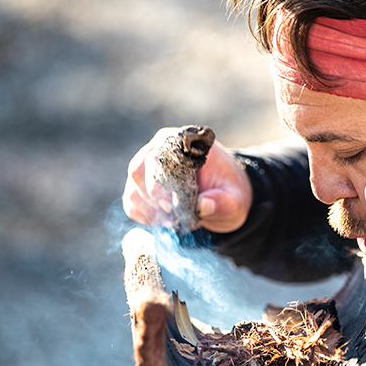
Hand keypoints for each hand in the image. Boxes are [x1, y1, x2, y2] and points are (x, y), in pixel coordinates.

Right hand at [122, 128, 252, 232]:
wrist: (226, 197)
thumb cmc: (229, 191)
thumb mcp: (234, 199)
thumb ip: (222, 202)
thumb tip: (204, 205)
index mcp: (182, 142)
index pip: (159, 154)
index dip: (160, 180)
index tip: (172, 204)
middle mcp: (158, 150)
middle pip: (139, 171)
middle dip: (154, 199)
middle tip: (173, 215)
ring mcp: (146, 169)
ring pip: (133, 189)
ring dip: (150, 210)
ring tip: (173, 221)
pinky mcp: (142, 188)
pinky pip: (131, 203)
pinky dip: (144, 217)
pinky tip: (164, 222)